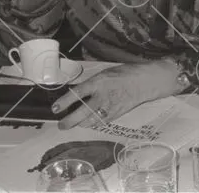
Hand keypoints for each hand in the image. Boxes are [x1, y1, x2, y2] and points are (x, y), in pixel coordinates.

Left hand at [52, 61, 176, 129]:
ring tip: (73, 124)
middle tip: (61, 124)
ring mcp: (109, 107)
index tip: (55, 108)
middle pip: (80, 113)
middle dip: (68, 121)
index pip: (77, 93)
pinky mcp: (115, 115)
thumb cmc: (123, 74)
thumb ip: (91, 84)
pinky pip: (99, 122)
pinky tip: (88, 122)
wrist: (143, 82)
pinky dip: (92, 123)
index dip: (64, 102)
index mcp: (98, 82)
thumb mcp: (104, 73)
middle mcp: (102, 96)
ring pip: (89, 121)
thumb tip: (77, 93)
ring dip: (79, 124)